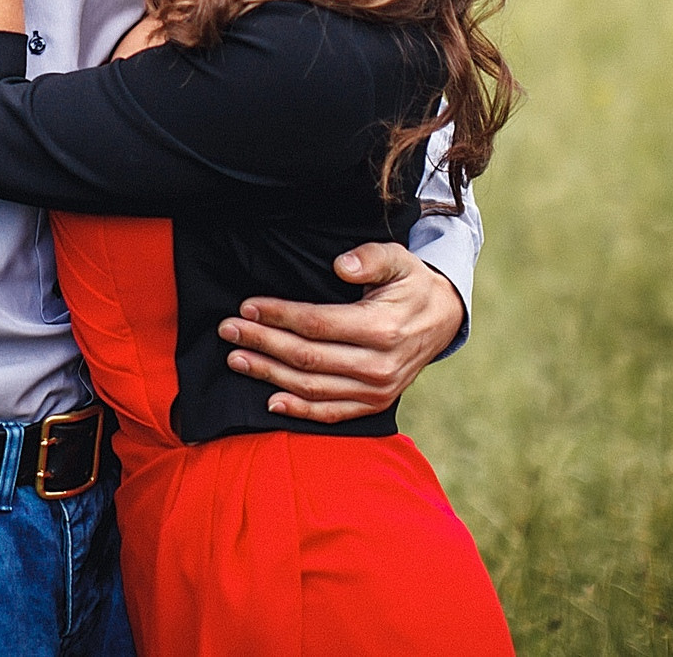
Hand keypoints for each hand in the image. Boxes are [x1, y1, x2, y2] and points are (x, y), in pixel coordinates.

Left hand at [217, 242, 467, 423]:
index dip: (279, 317)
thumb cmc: (411, 284)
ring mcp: (377, 390)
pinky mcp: (375, 404)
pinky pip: (331, 413)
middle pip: (307, 358)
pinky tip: (270, 400)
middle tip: (229, 330)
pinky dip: (299, 410)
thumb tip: (341, 266)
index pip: (317, 324)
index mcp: (382, 328)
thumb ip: (370, 258)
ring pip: (312, 387)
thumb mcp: (399, 259)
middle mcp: (379, 366)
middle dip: (262, 344)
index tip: (248, 307)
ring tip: (237, 359)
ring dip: (270, 374)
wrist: (443, 319)